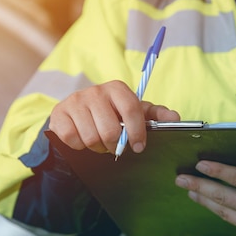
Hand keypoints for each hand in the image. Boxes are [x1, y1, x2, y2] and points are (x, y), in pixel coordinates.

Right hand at [49, 80, 179, 153]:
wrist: (75, 112)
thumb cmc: (110, 113)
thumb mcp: (133, 112)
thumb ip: (155, 115)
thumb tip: (175, 118)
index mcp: (117, 88)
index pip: (131, 110)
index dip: (137, 132)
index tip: (138, 147)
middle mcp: (95, 91)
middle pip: (110, 130)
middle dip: (114, 144)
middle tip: (114, 145)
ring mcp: (75, 101)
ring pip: (92, 137)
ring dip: (97, 147)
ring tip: (99, 142)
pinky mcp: (59, 114)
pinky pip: (73, 139)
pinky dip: (79, 146)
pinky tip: (82, 139)